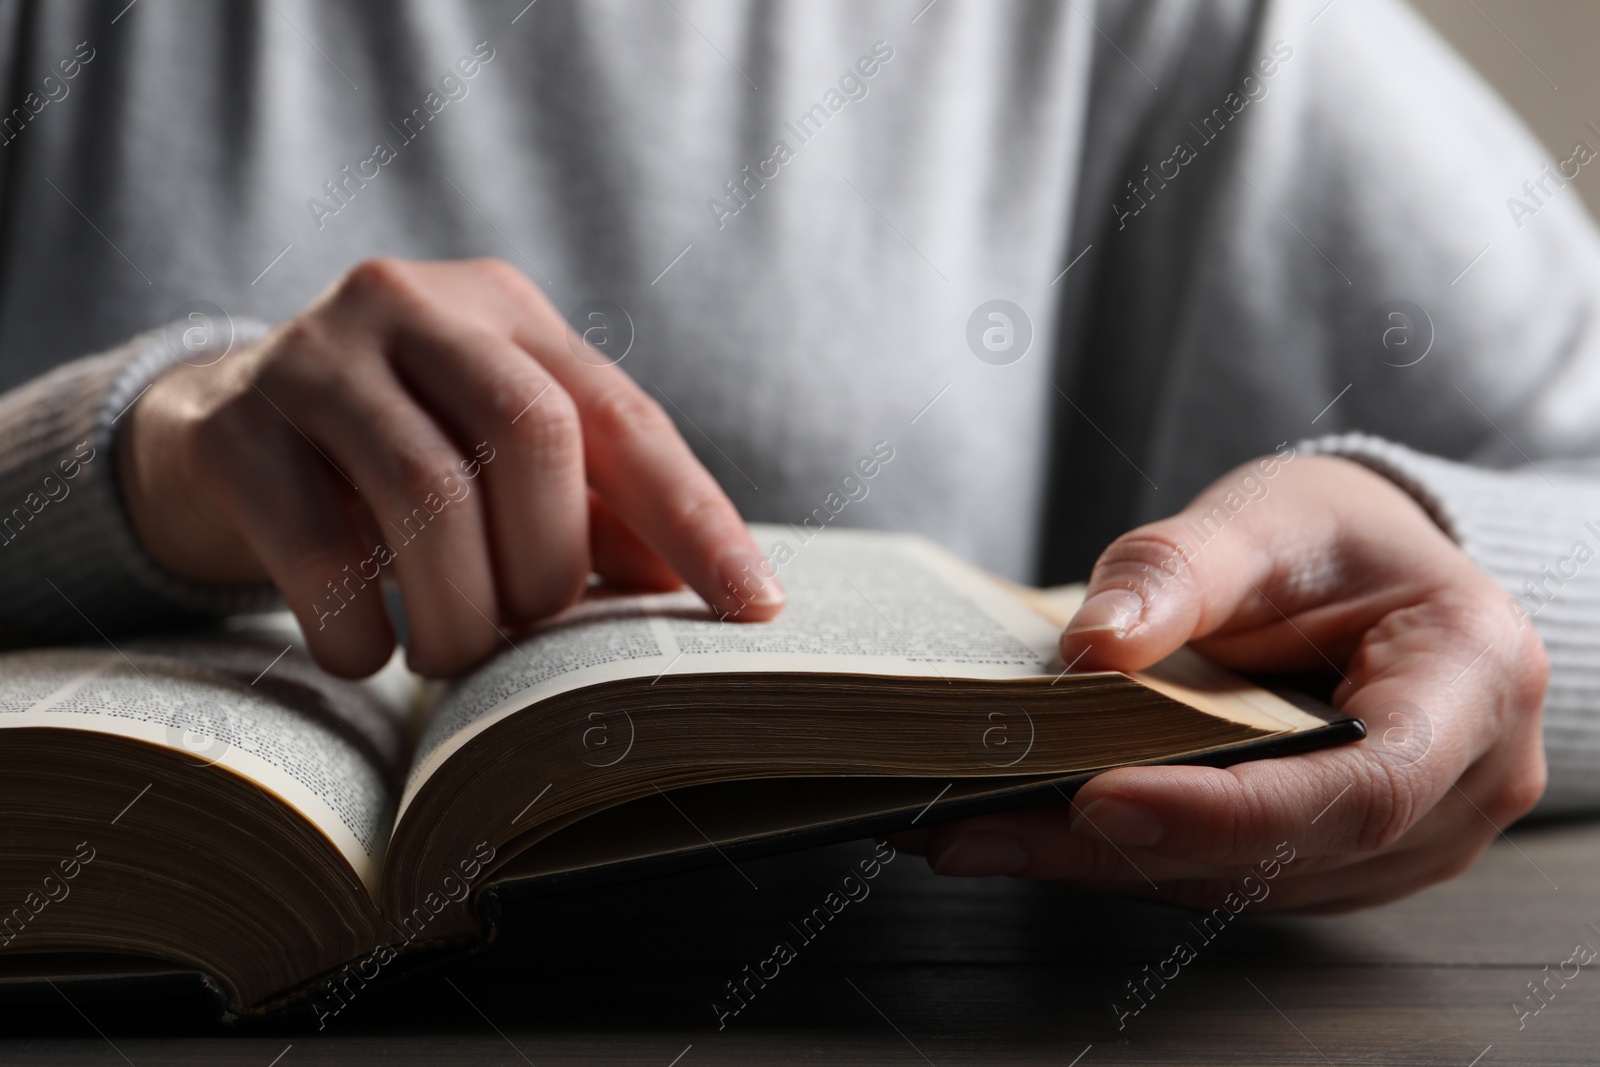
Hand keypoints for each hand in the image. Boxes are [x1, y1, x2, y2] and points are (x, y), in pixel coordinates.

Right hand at [118, 258, 782, 677]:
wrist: (218, 435)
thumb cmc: (399, 458)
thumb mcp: (501, 463)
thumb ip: (598, 511)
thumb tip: (709, 593)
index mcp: (507, 312)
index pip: (625, 418)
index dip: (696, 519)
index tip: (757, 607)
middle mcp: (413, 308)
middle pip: (530, 435)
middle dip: (548, 565)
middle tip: (527, 633)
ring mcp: (314, 359)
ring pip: (426, 490)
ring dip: (459, 611)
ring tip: (452, 659)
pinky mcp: (235, 432)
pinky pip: (318, 549)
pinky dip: (361, 629)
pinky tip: (370, 653)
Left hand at [894, 453, 1548, 911]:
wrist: (1370, 569)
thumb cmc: (1334, 535)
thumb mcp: (1264, 517)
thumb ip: (1180, 571)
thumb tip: (1088, 646)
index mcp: (1470, 683)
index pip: (1362, 786)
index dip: (1228, 811)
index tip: (1096, 798)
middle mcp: (1461, 786)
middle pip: (1285, 854)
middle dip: (1119, 845)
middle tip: (973, 822)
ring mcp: (1406, 839)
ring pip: (1240, 883)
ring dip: (1096, 862)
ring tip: (967, 824)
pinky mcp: (1333, 859)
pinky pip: (1222, 877)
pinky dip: (1120, 854)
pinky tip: (1020, 826)